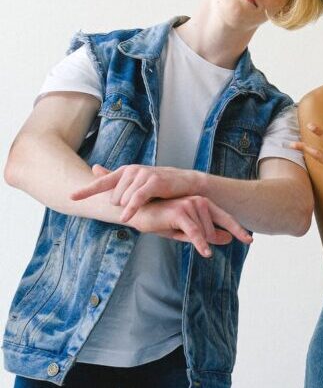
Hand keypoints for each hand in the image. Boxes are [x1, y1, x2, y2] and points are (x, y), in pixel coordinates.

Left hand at [71, 164, 202, 221]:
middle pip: (114, 197)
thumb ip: (114, 176)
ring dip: (131, 208)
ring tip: (147, 205)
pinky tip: (125, 218)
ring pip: (124, 199)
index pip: (101, 183)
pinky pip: (136, 199)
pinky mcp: (153, 182)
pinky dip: (130, 209)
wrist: (187, 183)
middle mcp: (131, 170)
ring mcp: (142, 175)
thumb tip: (94, 168)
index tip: (70, 197)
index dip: (85, 191)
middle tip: (139, 205)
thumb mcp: (135, 180)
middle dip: (122, 205)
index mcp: (124, 171)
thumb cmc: (160, 184)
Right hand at [129, 196, 251, 257]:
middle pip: (212, 231)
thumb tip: (228, 239)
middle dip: (201, 241)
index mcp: (204, 204)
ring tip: (171, 229)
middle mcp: (200, 202)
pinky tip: (206, 253)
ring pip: (204, 233)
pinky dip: (201, 244)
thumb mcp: (186, 231)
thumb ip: (207, 234)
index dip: (238, 230)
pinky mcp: (181, 212)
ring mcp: (191, 205)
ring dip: (190, 240)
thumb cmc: (161, 222)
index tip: (249, 240)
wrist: (138, 213)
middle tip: (177, 231)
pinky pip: (195, 232)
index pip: (226, 218)